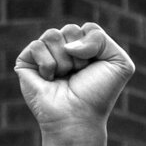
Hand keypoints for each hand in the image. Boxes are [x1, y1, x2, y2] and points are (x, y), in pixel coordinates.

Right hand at [14, 22, 134, 136]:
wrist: (78, 116)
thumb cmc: (98, 93)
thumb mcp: (119, 64)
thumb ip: (102, 39)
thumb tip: (68, 43)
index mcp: (85, 47)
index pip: (88, 29)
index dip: (94, 48)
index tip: (96, 68)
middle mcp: (64, 48)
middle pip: (71, 29)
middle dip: (80, 55)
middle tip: (79, 74)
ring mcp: (44, 53)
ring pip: (53, 35)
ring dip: (65, 61)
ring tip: (65, 77)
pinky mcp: (26, 60)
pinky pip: (37, 46)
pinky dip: (48, 64)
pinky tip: (50, 79)